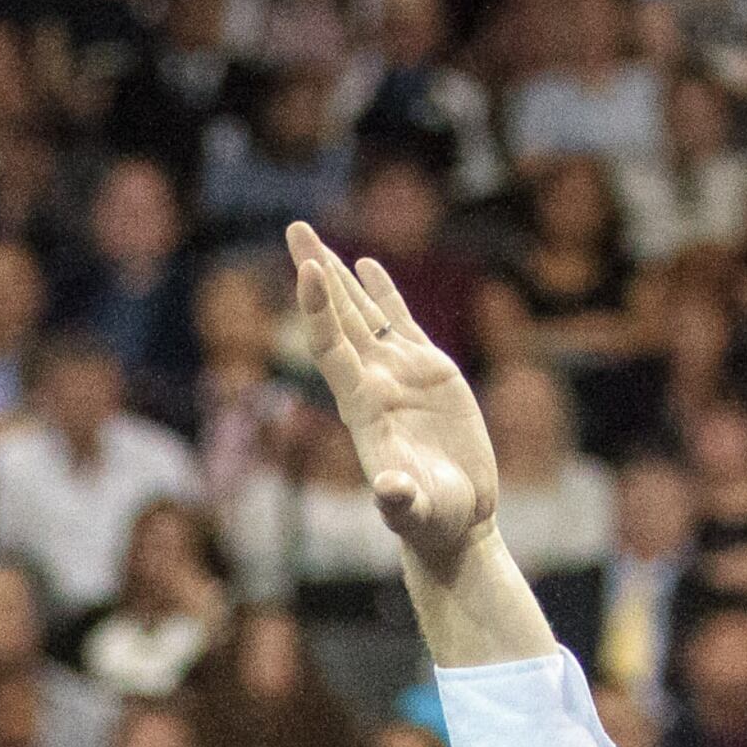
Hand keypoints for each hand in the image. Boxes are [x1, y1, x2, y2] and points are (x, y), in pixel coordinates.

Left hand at [288, 222, 497, 572]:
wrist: (452, 521)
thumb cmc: (431, 519)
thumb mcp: (416, 510)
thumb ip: (400, 500)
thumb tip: (388, 492)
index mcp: (361, 406)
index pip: (330, 347)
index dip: (317, 309)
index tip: (309, 269)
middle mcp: (371, 382)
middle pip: (335, 317)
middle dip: (315, 271)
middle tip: (294, 226)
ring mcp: (397, 373)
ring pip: (361, 312)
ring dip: (339, 274)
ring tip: (313, 236)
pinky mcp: (427, 371)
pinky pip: (398, 321)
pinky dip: (382, 292)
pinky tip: (365, 264)